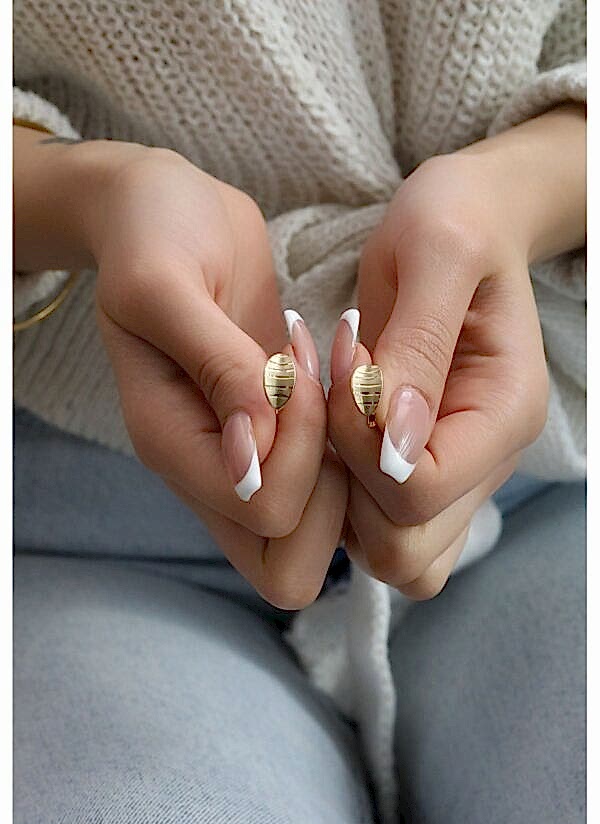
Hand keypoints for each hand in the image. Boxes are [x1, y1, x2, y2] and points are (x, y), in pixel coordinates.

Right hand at [14, 132, 346, 607]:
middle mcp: (208, 471)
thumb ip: (215, 367)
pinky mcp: (276, 438)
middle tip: (323, 398)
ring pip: (314, 539)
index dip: (300, 453)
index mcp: (170, 444)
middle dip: (331, 489)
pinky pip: (328, 487)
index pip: (262, 511)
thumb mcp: (166, 283)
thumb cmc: (153, 234)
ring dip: (344, 468)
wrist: (164, 215)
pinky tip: (330, 373)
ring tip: (326, 376)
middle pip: (290, 567)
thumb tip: (255, 453)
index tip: (290, 370)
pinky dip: (347, 446)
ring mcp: (245, 462)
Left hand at [328, 105, 584, 598]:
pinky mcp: (423, 472)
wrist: (467, 221)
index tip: (347, 371)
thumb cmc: (455, 220)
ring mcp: (458, 475)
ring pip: (394, 558)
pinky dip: (346, 503)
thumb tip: (395, 443)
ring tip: (335, 420)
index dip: (359, 450)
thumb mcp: (436, 254)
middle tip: (335, 399)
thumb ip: (417, 349)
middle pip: (405, 548)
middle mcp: (487, 462)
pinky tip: (336, 435)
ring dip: (343, 506)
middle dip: (347, 487)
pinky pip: (380, 532)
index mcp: (504, 413)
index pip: (419, 492)